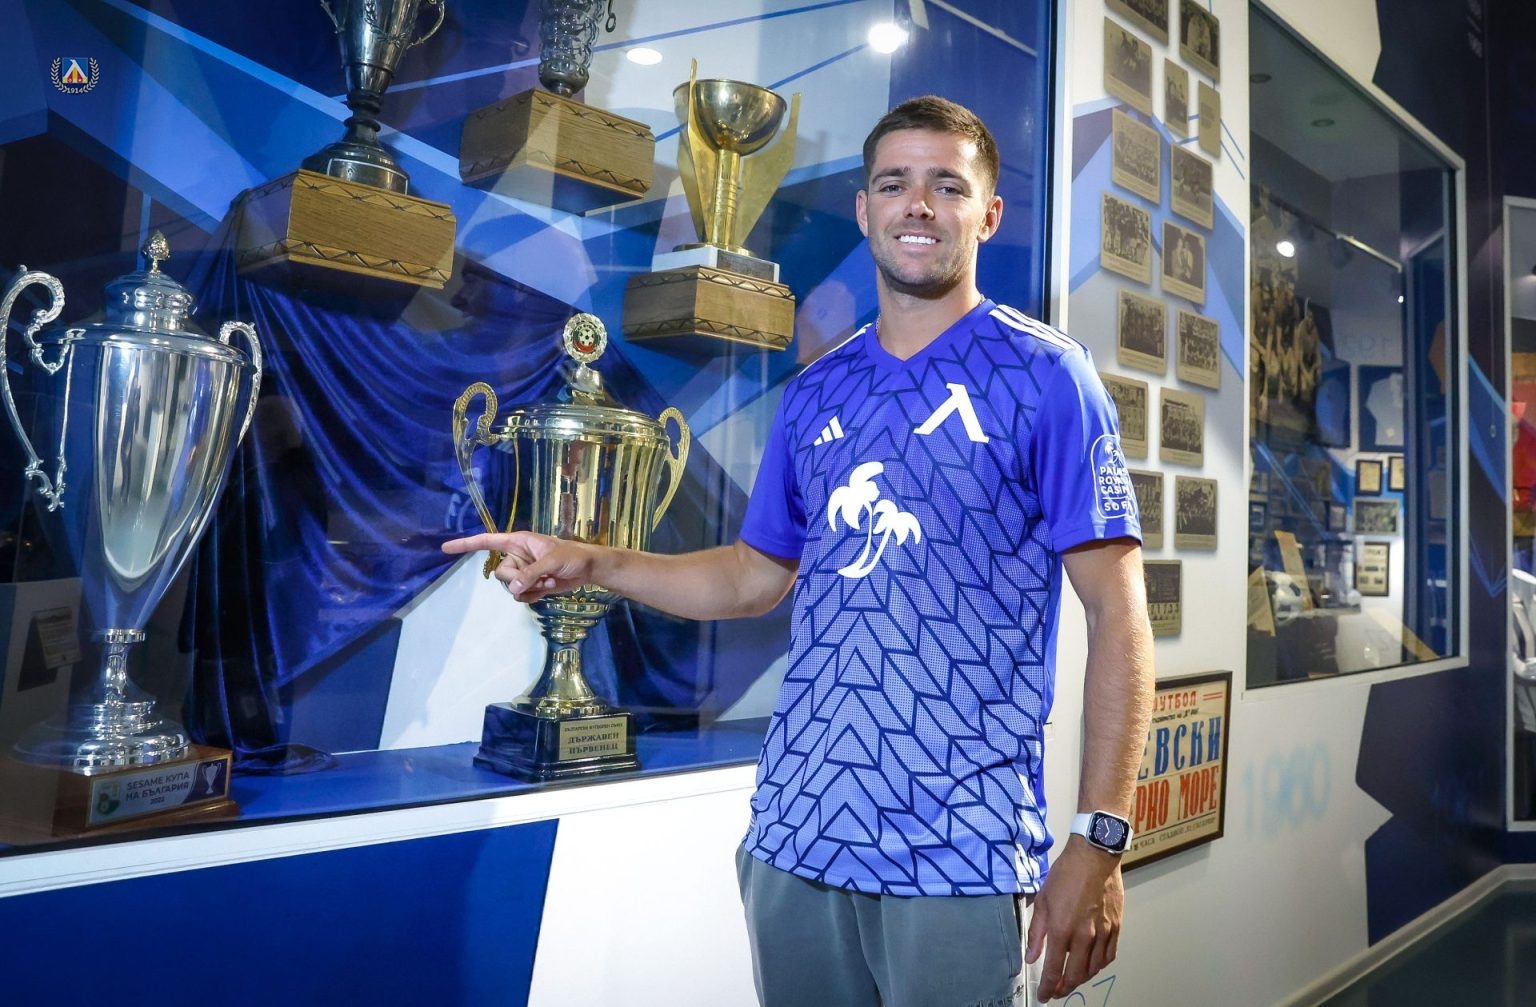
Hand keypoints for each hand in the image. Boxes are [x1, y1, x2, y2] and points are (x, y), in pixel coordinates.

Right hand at [441, 531, 597, 601]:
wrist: (588, 569)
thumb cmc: (572, 556)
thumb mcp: (552, 561)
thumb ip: (531, 573)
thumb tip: (513, 588)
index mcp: (518, 542)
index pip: (487, 542)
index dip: (466, 545)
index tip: (446, 548)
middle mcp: (517, 557)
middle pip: (500, 573)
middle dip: (519, 579)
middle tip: (541, 575)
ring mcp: (523, 572)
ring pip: (510, 587)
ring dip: (530, 588)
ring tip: (549, 580)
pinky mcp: (530, 585)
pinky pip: (520, 596)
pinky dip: (532, 596)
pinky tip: (547, 589)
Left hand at [1025, 837, 1123, 1002]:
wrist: (1094, 856)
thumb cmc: (1066, 873)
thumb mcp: (1043, 900)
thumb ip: (1036, 932)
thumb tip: (1032, 956)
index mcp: (1062, 929)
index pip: (1054, 969)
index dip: (1048, 987)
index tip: (1044, 996)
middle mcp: (1084, 936)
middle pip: (1076, 975)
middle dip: (1065, 987)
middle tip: (1057, 990)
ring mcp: (1103, 933)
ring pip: (1094, 968)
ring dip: (1082, 978)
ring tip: (1072, 979)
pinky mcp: (1116, 927)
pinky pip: (1109, 956)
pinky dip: (1099, 965)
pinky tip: (1092, 964)